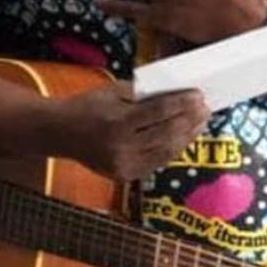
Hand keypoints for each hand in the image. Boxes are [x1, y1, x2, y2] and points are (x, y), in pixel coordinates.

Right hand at [49, 83, 209, 181]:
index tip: (198, 95)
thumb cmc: (87, 107)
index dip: (182, 104)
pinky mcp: (126, 175)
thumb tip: (175, 93)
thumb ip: (142, 94)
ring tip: (200, 122)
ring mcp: (124, 164)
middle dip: (190, 120)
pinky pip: (157, 162)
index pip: (159, 112)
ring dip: (187, 136)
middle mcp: (122, 147)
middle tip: (205, 108)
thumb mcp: (112, 91)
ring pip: (166, 151)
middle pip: (167, 133)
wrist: (61, 133)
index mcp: (117, 122)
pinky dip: (173, 149)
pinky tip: (183, 137)